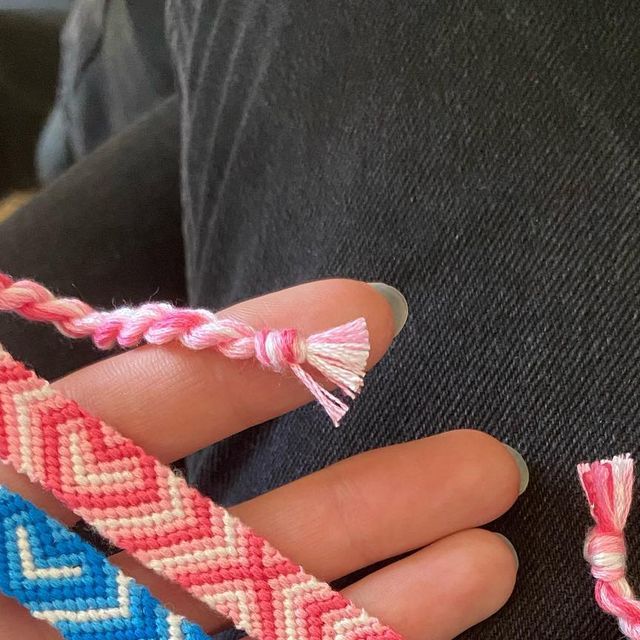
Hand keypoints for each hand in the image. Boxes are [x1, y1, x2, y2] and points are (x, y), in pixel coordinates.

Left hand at [0, 279, 524, 639]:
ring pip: (280, 609)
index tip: (368, 313)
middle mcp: (81, 582)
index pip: (153, 407)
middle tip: (484, 454)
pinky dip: (370, 636)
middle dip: (371, 489)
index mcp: (25, 492)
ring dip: (396, 573)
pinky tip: (458, 593)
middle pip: (244, 525)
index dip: (261, 350)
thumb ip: (49, 427)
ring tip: (498, 526)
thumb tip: (120, 341)